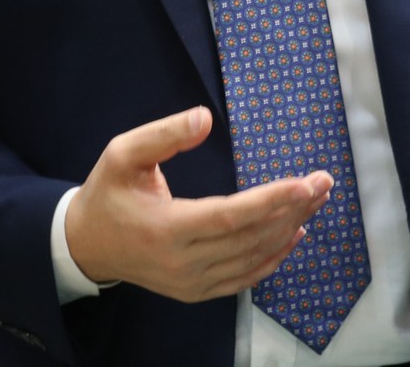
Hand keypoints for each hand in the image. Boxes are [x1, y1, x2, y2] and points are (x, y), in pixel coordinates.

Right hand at [64, 106, 331, 302]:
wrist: (85, 245)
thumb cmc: (107, 193)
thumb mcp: (123, 154)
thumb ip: (163, 135)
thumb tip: (205, 118)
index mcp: (166, 228)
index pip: (230, 217)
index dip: (271, 200)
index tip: (306, 183)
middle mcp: (182, 262)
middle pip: (249, 237)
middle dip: (292, 209)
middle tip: (324, 182)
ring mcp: (190, 282)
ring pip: (251, 259)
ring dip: (289, 229)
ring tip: (316, 200)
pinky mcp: (195, 291)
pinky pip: (242, 278)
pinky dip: (272, 259)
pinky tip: (294, 234)